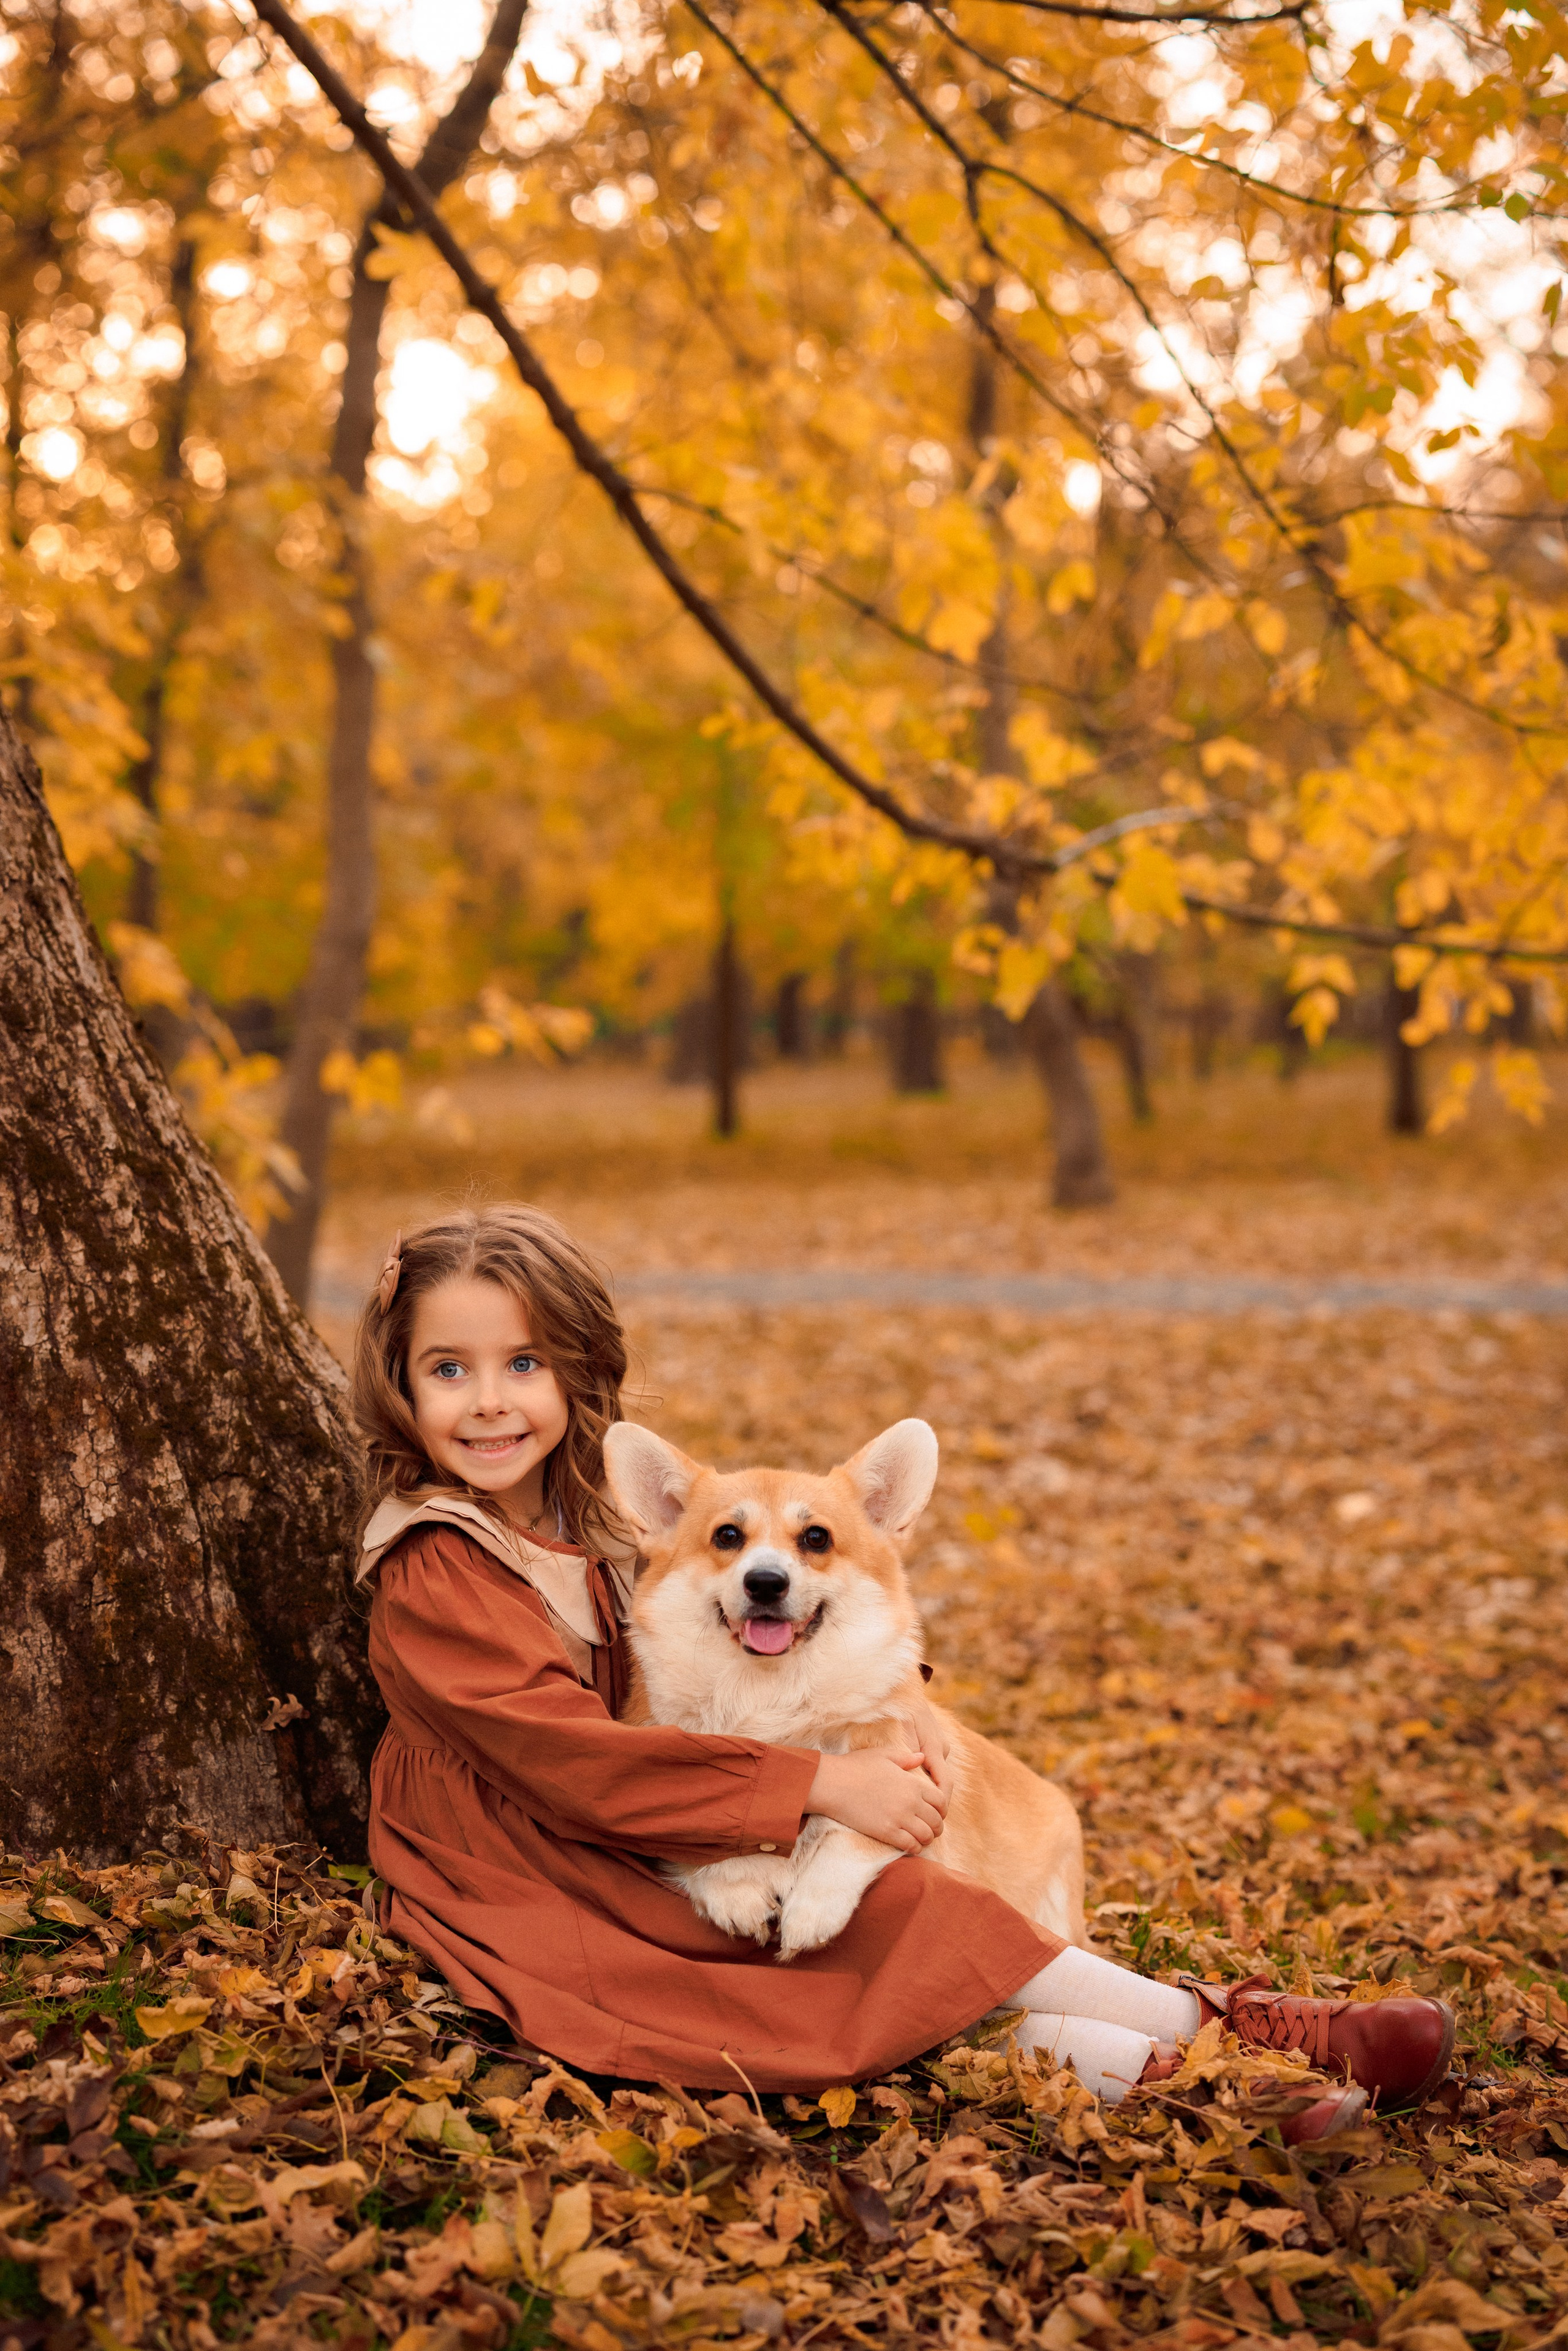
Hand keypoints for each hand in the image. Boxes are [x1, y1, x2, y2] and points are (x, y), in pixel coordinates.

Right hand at [806, 1749, 946, 1851]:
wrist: (833, 1783)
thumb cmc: (856, 1766)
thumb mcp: (884, 1755)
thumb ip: (906, 1758)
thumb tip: (921, 1757)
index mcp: (912, 1783)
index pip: (941, 1801)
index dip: (942, 1809)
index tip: (937, 1813)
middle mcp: (911, 1802)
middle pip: (936, 1821)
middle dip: (937, 1827)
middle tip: (931, 1829)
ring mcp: (899, 1818)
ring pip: (926, 1836)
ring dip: (927, 1839)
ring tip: (921, 1838)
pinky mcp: (887, 1832)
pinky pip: (911, 1846)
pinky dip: (915, 1848)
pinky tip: (910, 1845)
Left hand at [903, 1698, 956, 1809]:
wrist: (903, 1690)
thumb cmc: (899, 1712)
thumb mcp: (900, 1733)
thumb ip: (908, 1756)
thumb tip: (914, 1780)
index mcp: (934, 1748)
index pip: (945, 1784)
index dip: (942, 1804)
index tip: (934, 1818)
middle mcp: (941, 1748)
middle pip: (942, 1782)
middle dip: (934, 1800)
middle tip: (920, 1818)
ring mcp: (939, 1746)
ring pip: (936, 1773)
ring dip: (928, 1787)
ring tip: (912, 1804)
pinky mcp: (934, 1744)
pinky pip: (932, 1765)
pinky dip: (925, 1775)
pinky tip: (910, 1783)